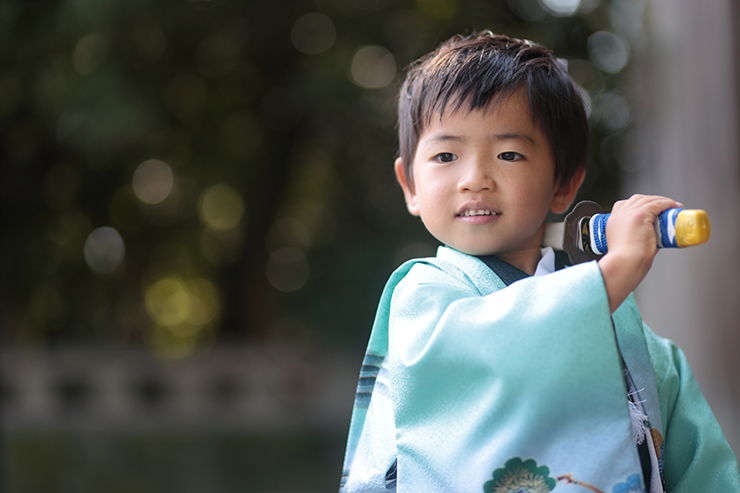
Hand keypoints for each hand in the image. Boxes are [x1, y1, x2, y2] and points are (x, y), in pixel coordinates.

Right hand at [598, 194, 682, 312]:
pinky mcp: (640, 215)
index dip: (639, 205)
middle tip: (664, 208)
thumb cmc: (626, 263)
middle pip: (637, 199)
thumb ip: (636, 240)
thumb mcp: (626, 247)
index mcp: (612, 222)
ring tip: (673, 207)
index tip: (650, 210)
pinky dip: (668, 203)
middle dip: (652, 201)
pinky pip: (657, 203)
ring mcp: (628, 213)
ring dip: (662, 201)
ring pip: (648, 199)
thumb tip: (653, 241)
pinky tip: (675, 207)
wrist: (624, 264)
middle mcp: (618, 215)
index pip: (624, 205)